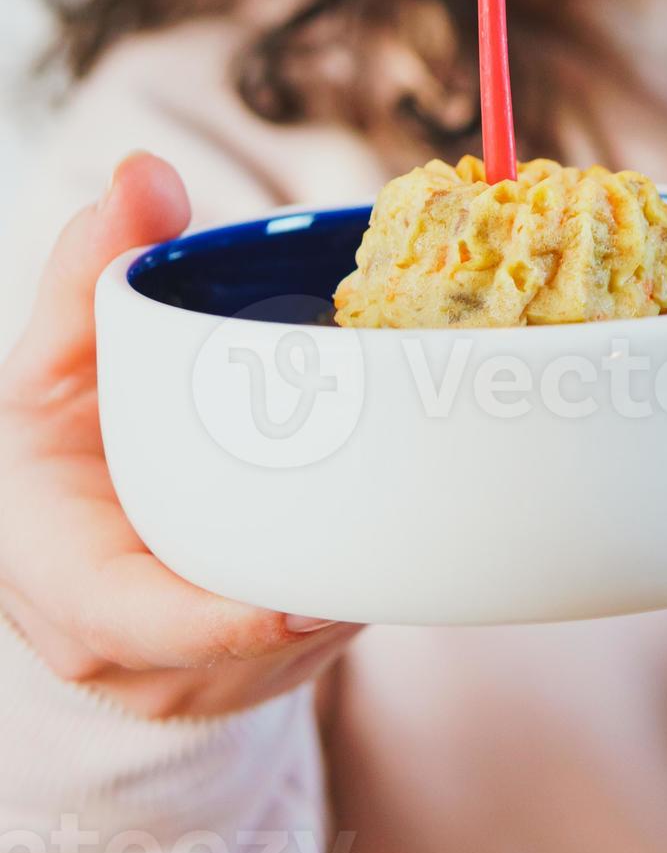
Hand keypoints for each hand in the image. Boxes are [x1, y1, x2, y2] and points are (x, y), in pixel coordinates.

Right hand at [0, 154, 358, 718]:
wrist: (62, 538)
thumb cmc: (56, 448)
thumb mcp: (53, 360)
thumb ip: (91, 268)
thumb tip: (143, 174)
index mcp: (75, 585)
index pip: (143, 625)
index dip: (223, 624)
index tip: (306, 602)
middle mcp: (142, 654)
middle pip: (250, 644)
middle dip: (330, 597)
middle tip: (414, 517)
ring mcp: (205, 678)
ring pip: (301, 647)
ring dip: (362, 588)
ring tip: (427, 505)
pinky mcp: (259, 670)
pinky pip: (322, 637)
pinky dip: (364, 584)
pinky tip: (412, 520)